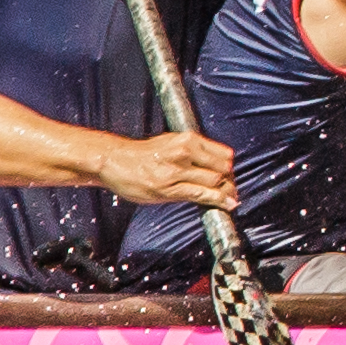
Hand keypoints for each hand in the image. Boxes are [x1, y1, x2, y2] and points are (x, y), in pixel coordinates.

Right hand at [101, 131, 235, 208]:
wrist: (115, 160)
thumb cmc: (144, 154)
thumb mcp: (172, 142)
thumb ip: (194, 150)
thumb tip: (216, 162)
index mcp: (188, 140)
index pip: (224, 154)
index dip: (230, 167)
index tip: (229, 176)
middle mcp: (185, 152)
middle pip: (223, 168)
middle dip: (230, 181)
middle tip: (231, 190)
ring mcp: (177, 171)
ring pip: (215, 182)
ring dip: (226, 192)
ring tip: (229, 199)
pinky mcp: (169, 188)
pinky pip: (201, 195)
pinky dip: (218, 200)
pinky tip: (227, 204)